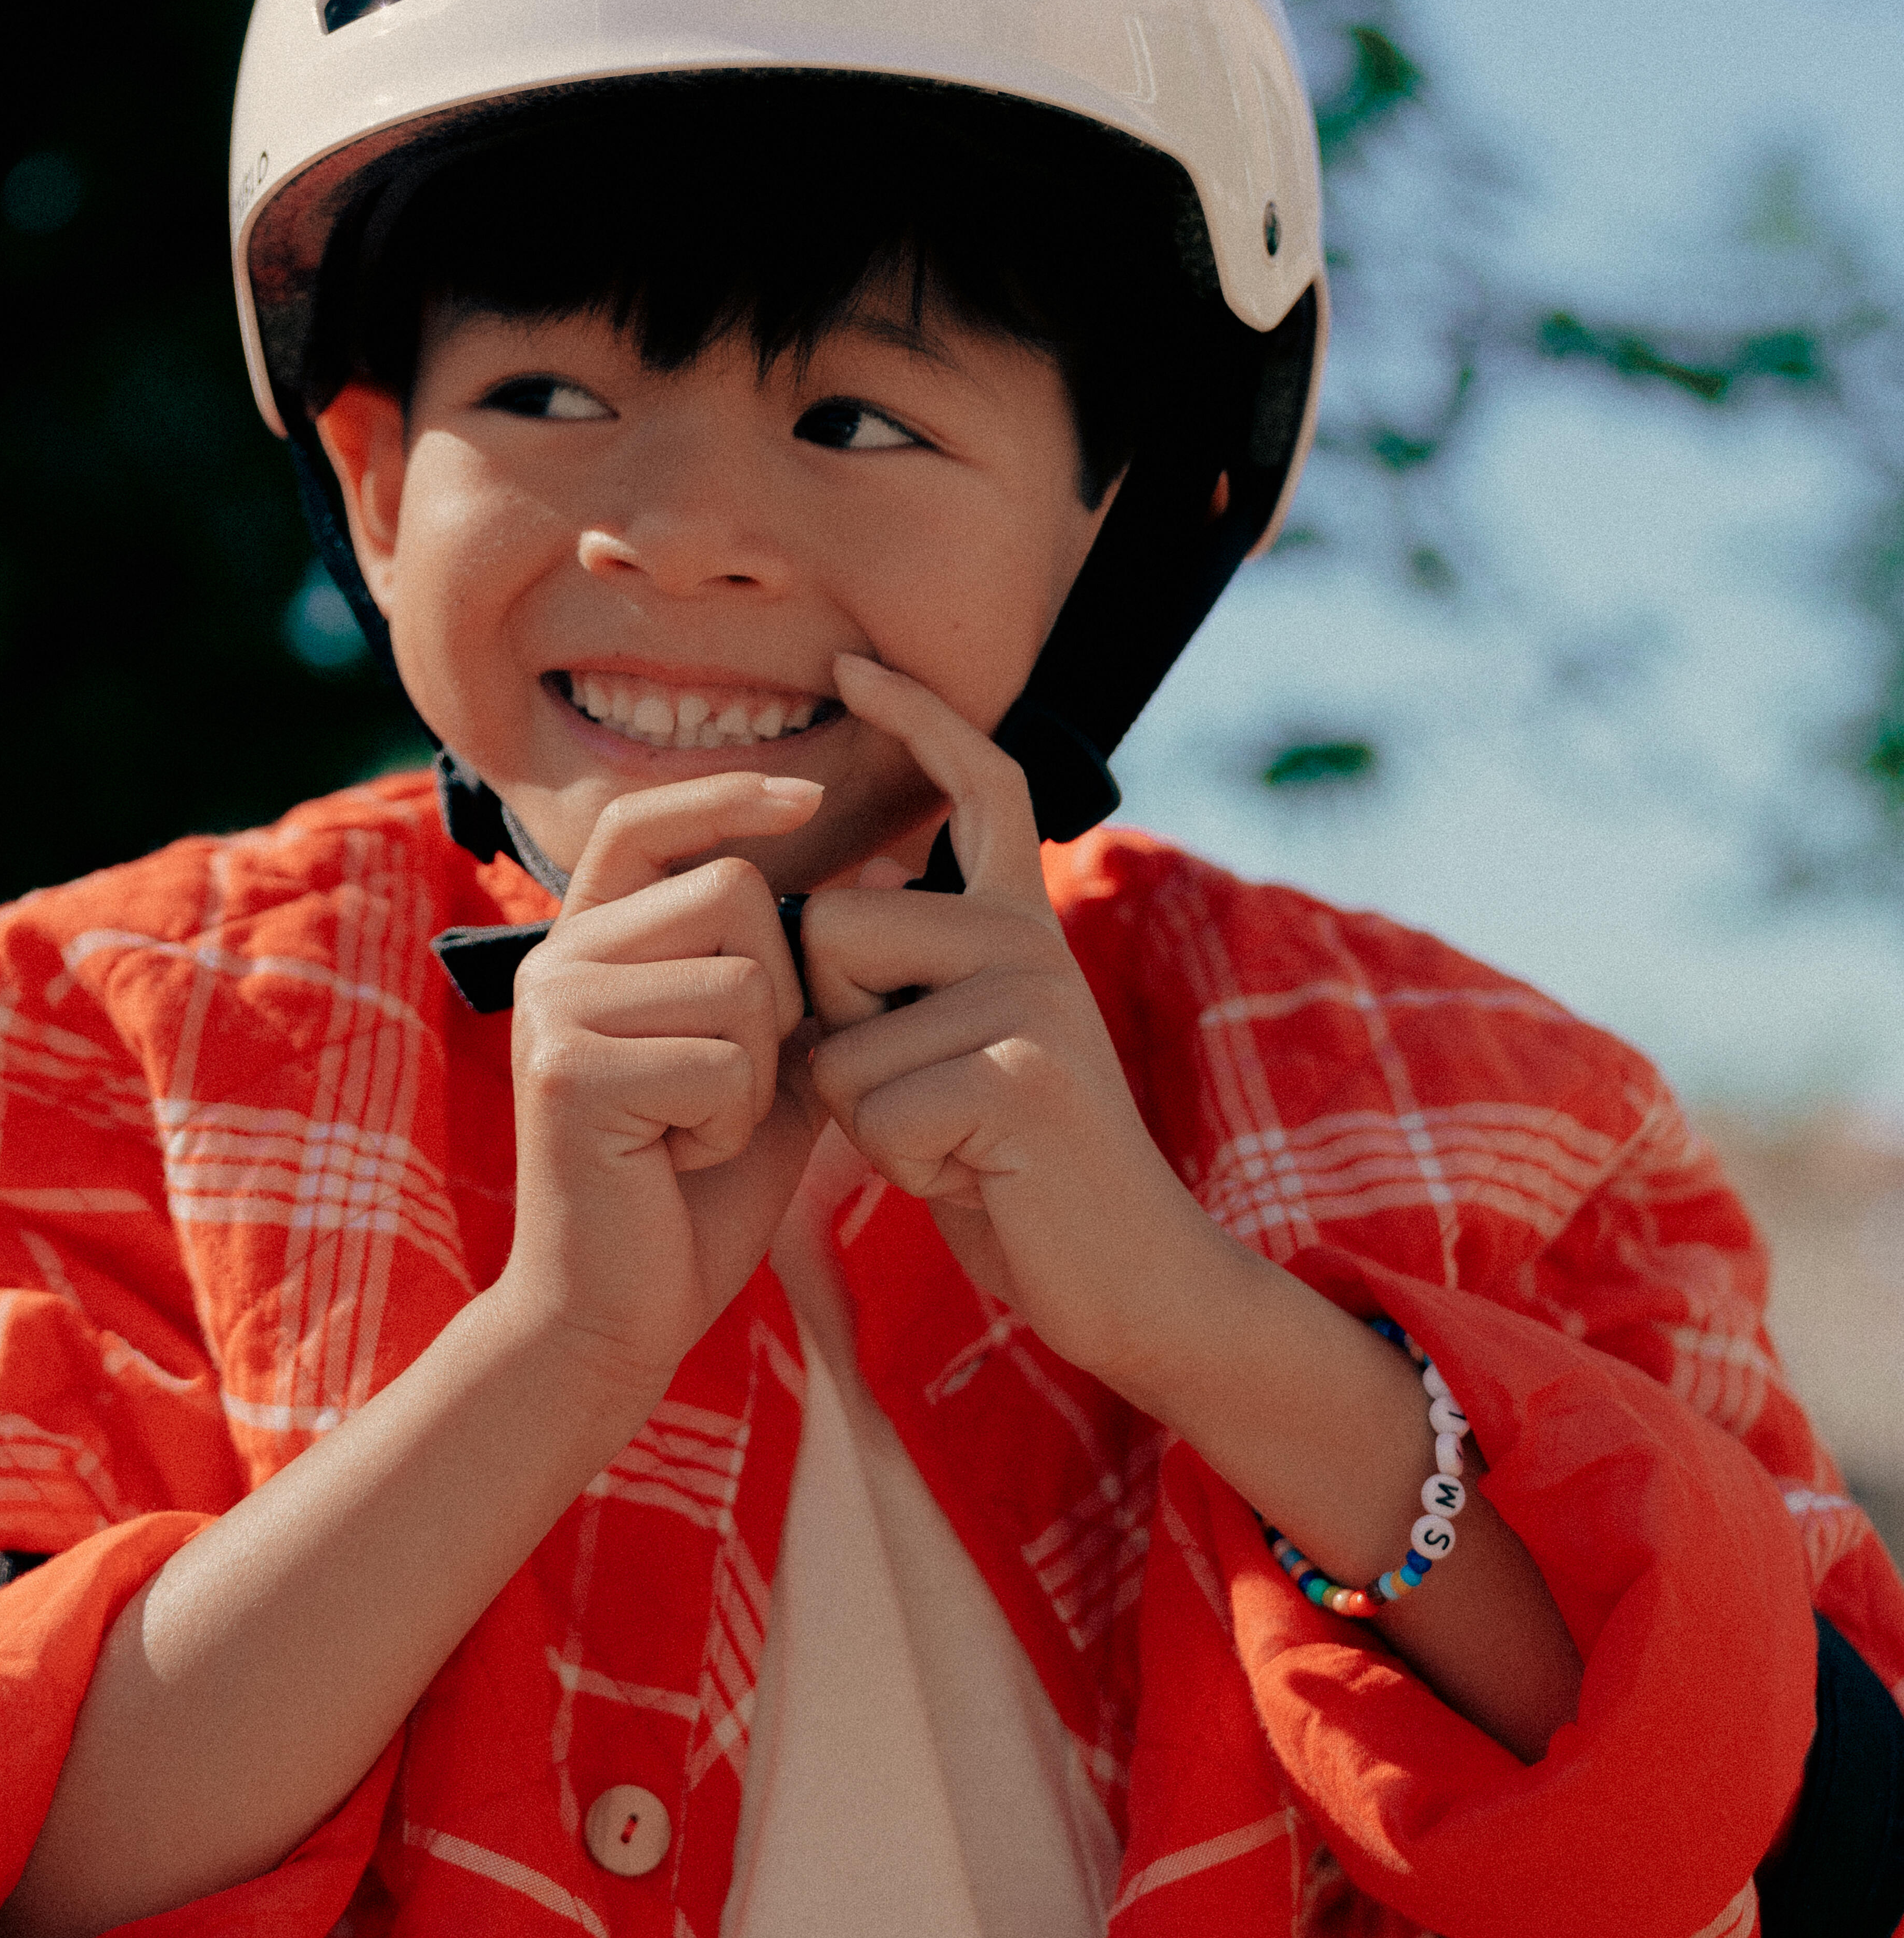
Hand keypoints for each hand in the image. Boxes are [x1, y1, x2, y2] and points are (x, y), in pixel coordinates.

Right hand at [500, 772, 827, 1401]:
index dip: (725, 793)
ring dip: (754, 1071)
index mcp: (590, 943)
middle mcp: (557, 959)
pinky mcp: (569, 1070)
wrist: (618, 1311)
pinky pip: (719, 1056)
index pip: (646, 820)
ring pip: (740, 977)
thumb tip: (880, 874)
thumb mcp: (758, 1064)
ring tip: (698, 1128)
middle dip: (777, 994)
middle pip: (734, 892)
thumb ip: (796, 979)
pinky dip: (728, 1122)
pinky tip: (679, 1160)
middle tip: (725, 1087)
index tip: (806, 795)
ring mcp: (555, 1009)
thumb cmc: (693, 1187)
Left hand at [796, 655, 1238, 1405]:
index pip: (978, 782)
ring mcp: (1030, 999)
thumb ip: (906, 977)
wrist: (1130, 1275)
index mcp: (1018, 919)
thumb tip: (807, 923)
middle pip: (827, 935)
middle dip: (831, 1032)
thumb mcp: (956, 1047)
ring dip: (867, 1117)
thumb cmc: (1012, 1169)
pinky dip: (901, 1166)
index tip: (852, 662)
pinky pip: (872, 1112)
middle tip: (924, 1096)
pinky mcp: (1020, 1076)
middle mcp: (1029, 937)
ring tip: (955, 1143)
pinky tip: (975, 1177)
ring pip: (838, 1040)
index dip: (916, 715)